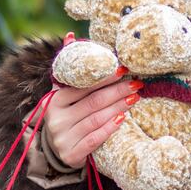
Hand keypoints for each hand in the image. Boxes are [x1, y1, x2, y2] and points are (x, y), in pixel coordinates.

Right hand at [40, 54, 137, 168]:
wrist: (56, 151)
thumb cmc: (67, 116)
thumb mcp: (64, 94)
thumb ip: (69, 70)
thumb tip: (72, 35)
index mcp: (54, 101)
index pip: (82, 87)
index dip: (104, 77)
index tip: (123, 69)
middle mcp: (56, 119)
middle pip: (92, 102)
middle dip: (117, 91)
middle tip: (136, 83)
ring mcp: (63, 138)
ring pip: (95, 119)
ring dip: (118, 107)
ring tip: (134, 98)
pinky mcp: (71, 154)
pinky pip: (94, 139)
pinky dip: (109, 129)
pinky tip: (122, 119)